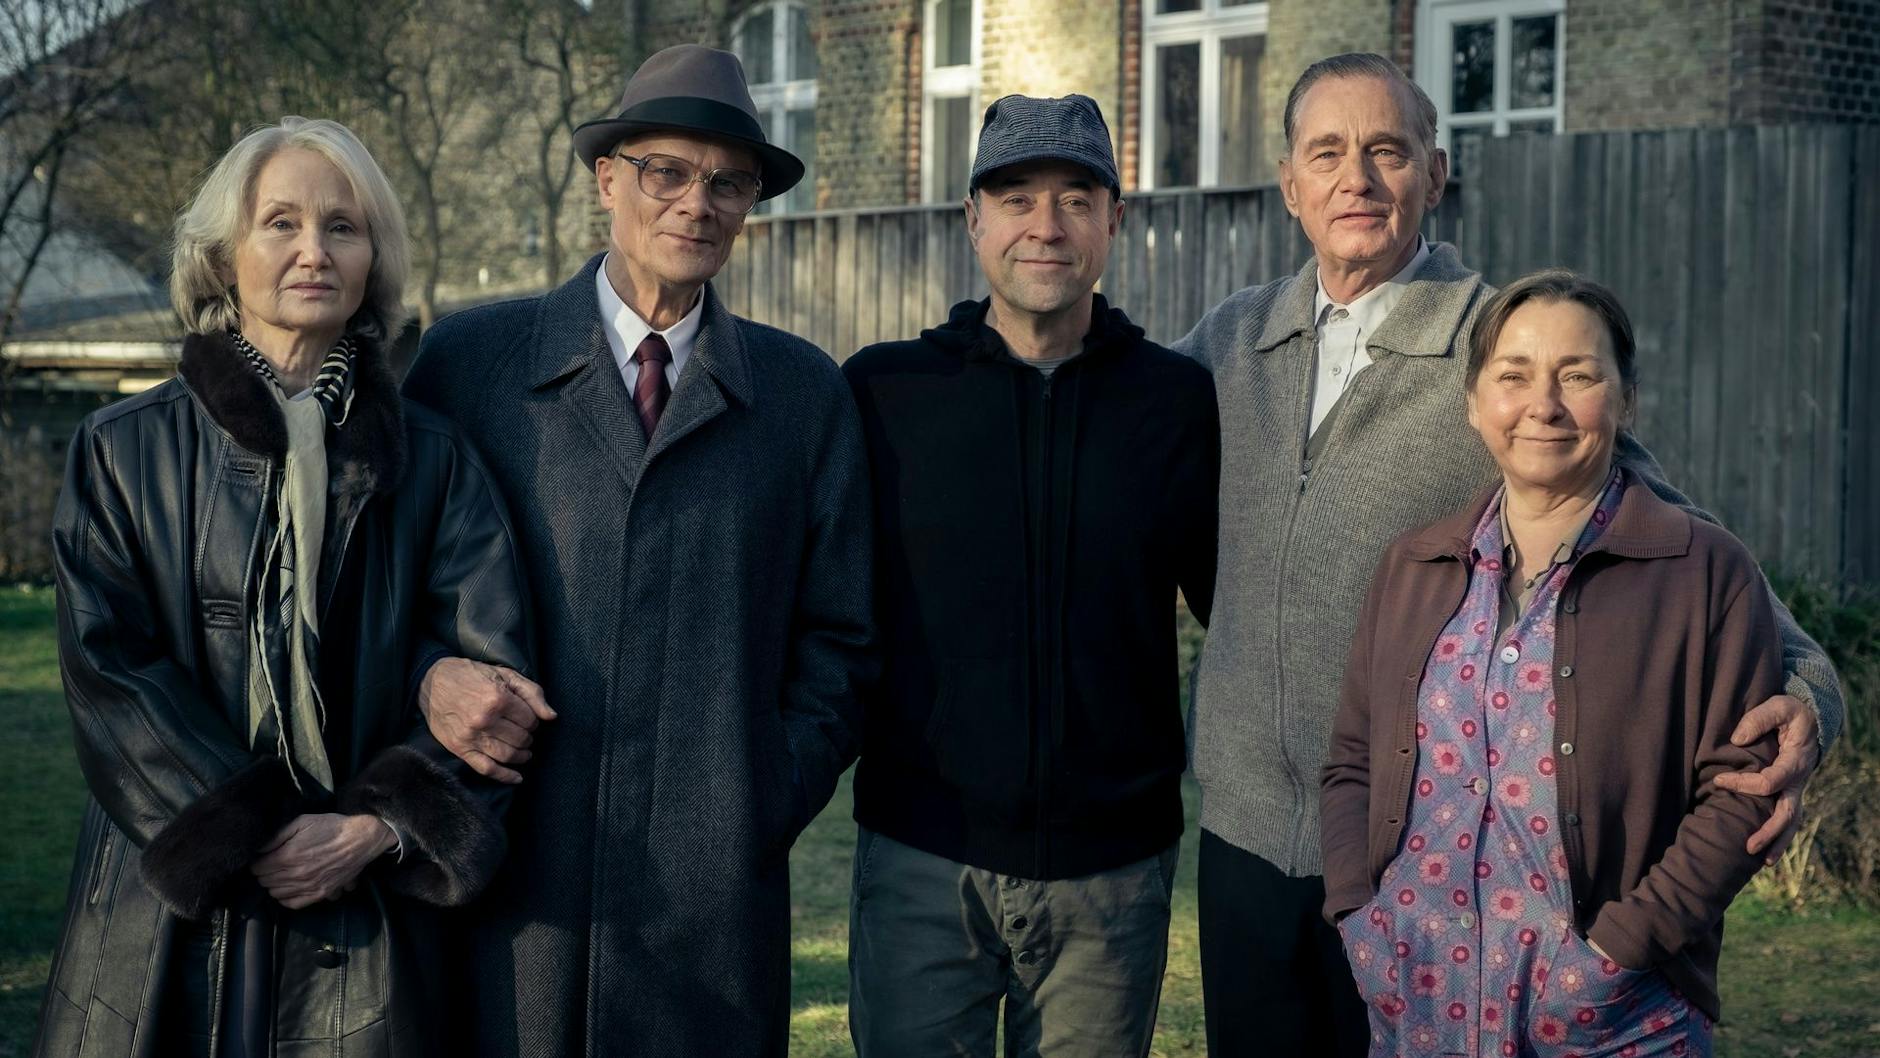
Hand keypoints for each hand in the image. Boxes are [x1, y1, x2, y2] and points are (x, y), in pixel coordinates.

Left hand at [251, 813, 396, 908]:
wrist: (360, 839)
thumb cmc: (331, 827)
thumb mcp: (302, 822)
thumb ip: (277, 836)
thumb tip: (259, 849)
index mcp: (287, 856)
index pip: (258, 867)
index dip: (257, 862)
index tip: (261, 858)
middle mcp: (295, 875)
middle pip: (265, 881)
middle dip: (263, 873)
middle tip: (269, 865)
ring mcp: (308, 886)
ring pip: (276, 893)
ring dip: (273, 885)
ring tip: (278, 875)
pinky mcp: (320, 894)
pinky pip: (292, 904)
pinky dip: (285, 898)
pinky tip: (287, 889)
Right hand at [419, 658, 554, 783]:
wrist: (432, 681)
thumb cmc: (472, 675)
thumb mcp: (505, 674)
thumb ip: (532, 694)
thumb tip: (552, 716)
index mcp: (497, 699)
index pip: (530, 720)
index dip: (534, 721)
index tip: (528, 718)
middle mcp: (484, 720)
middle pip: (521, 739)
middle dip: (528, 737)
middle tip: (525, 733)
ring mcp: (471, 737)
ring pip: (507, 755)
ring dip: (521, 756)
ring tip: (524, 752)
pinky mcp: (460, 748)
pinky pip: (486, 769)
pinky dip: (504, 776)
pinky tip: (517, 778)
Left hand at [1711, 693, 1821, 861]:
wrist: (1810, 720)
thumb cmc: (1790, 712)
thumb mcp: (1779, 706)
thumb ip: (1758, 719)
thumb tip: (1737, 740)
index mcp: (1796, 761)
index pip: (1770, 782)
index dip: (1744, 784)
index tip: (1719, 780)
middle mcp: (1799, 781)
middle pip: (1787, 813)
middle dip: (1769, 831)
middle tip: (1747, 847)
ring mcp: (1796, 789)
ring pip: (1791, 821)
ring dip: (1778, 842)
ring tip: (1763, 861)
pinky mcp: (1789, 792)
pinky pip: (1787, 818)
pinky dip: (1778, 835)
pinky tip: (1765, 852)